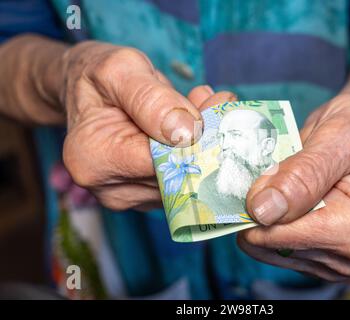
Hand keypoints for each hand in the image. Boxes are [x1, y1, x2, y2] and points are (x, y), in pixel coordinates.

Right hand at [61, 41, 234, 210]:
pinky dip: (196, 152)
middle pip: (178, 175)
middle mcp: (111, 190)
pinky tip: (189, 124)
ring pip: (188, 179)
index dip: (195, 136)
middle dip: (204, 138)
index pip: (163, 162)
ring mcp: (132, 197)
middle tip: (211, 100)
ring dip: (203, 143)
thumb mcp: (120, 70)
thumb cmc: (97, 77)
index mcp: (95, 160)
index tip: (212, 102)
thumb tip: (187, 133)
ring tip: (196, 106)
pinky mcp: (148, 196)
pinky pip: (185, 180)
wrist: (84, 91)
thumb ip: (151, 99)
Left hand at [239, 93, 349, 280]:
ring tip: (286, 183)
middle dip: (262, 208)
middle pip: (269, 244)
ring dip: (264, 214)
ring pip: (265, 247)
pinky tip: (287, 198)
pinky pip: (272, 248)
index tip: (267, 172)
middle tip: (278, 172)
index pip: (278, 236)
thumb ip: (302, 174)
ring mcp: (334, 261)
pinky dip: (269, 222)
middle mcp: (349, 255)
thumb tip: (263, 211)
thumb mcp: (336, 137)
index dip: (258, 204)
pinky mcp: (319, 259)